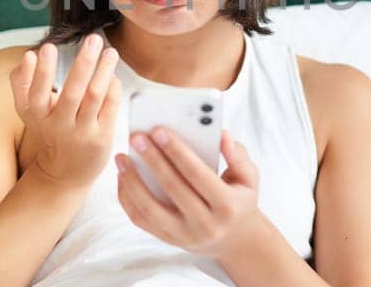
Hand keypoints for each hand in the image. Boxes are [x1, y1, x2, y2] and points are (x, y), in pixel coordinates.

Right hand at [11, 33, 122, 189]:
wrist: (64, 174)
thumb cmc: (47, 131)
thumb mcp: (27, 112)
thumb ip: (21, 83)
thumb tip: (27, 56)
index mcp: (37, 116)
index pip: (36, 93)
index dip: (41, 72)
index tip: (47, 47)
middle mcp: (59, 126)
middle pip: (72, 92)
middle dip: (84, 63)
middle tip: (93, 38)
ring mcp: (82, 133)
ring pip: (95, 97)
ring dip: (104, 71)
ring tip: (110, 51)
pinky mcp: (101, 138)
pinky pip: (110, 107)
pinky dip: (112, 88)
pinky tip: (112, 74)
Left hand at [114, 127, 269, 258]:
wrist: (235, 240)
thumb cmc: (239, 200)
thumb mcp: (249, 178)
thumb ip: (236, 155)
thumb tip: (221, 134)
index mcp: (226, 206)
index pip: (197, 174)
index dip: (177, 151)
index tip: (158, 130)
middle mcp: (205, 224)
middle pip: (172, 188)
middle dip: (151, 160)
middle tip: (135, 137)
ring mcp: (184, 236)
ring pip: (150, 209)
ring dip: (131, 181)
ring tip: (121, 158)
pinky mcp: (169, 240)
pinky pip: (141, 220)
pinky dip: (127, 198)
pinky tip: (123, 177)